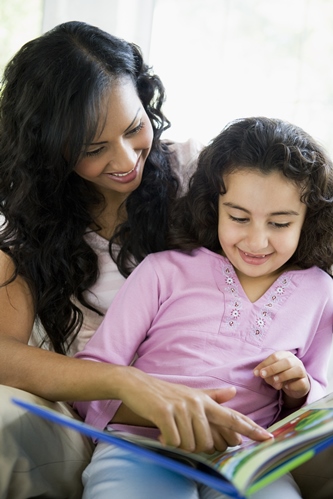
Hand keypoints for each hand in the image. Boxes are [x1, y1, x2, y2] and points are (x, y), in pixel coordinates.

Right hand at [116, 366, 272, 453]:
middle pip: (208, 441)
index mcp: (205, 401)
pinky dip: (167, 442)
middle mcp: (196, 403)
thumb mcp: (191, 393)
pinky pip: (174, 441)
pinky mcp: (165, 412)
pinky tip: (161, 433)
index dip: (251, 428)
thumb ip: (213, 396)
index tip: (268, 437)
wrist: (137, 385)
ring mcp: (181, 407)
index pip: (233, 417)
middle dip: (195, 446)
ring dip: (179, 444)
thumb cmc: (165, 393)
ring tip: (170, 432)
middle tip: (182, 436)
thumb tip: (233, 392)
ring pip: (191, 443)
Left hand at [253, 351, 309, 406]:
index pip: (275, 356)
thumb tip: (259, 374)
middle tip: (262, 375)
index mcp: (285, 355)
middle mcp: (295, 361)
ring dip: (283, 375)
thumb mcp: (272, 373)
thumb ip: (266, 373)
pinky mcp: (306, 382)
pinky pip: (301, 382)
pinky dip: (292, 385)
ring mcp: (302, 371)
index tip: (256, 372)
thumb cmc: (281, 375)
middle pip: (286, 362)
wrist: (295, 385)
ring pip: (296, 370)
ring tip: (274, 381)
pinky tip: (286, 387)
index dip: (265, 364)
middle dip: (272, 368)